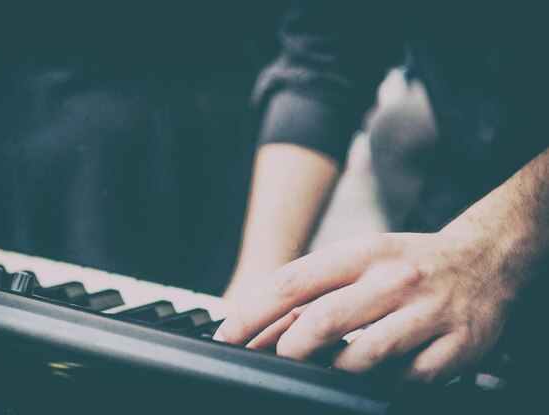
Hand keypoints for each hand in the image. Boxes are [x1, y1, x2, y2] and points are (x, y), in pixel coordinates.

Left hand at [214, 231, 518, 382]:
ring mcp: (427, 313)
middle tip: (277, 360)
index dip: (252, 313)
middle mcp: (393, 279)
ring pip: (362, 357)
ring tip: (331, 365)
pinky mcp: (457, 344)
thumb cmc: (408, 261)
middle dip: (286, 349)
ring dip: (334, 369)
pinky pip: (407, 378)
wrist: (485, 259)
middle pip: (321, 321)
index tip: (230, 335)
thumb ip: (315, 289)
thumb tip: (263, 328)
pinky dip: (384, 382)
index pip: (292, 282)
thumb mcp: (361, 258)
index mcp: (362, 252)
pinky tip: (379, 372)